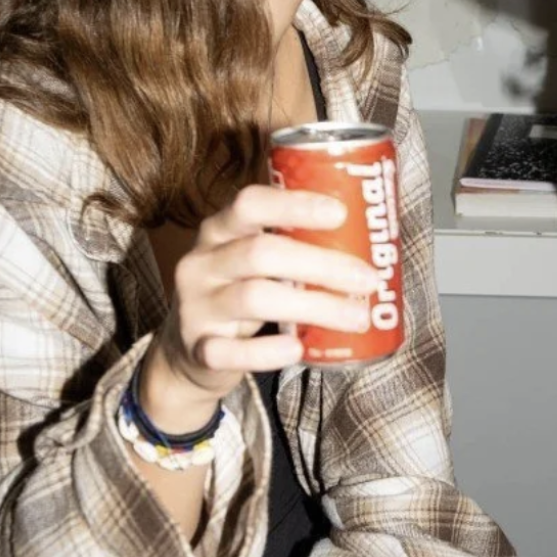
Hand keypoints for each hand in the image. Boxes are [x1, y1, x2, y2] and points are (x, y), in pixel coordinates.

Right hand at [141, 184, 381, 432]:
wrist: (185, 353)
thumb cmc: (237, 294)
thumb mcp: (253, 261)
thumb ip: (292, 244)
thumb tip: (370, 235)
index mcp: (219, 231)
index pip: (250, 204)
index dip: (294, 205)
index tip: (340, 212)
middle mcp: (202, 263)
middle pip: (261, 253)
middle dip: (322, 264)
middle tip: (367, 279)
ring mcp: (196, 307)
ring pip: (255, 298)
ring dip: (315, 306)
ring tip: (356, 316)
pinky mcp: (198, 349)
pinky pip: (229, 351)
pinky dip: (267, 352)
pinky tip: (298, 350)